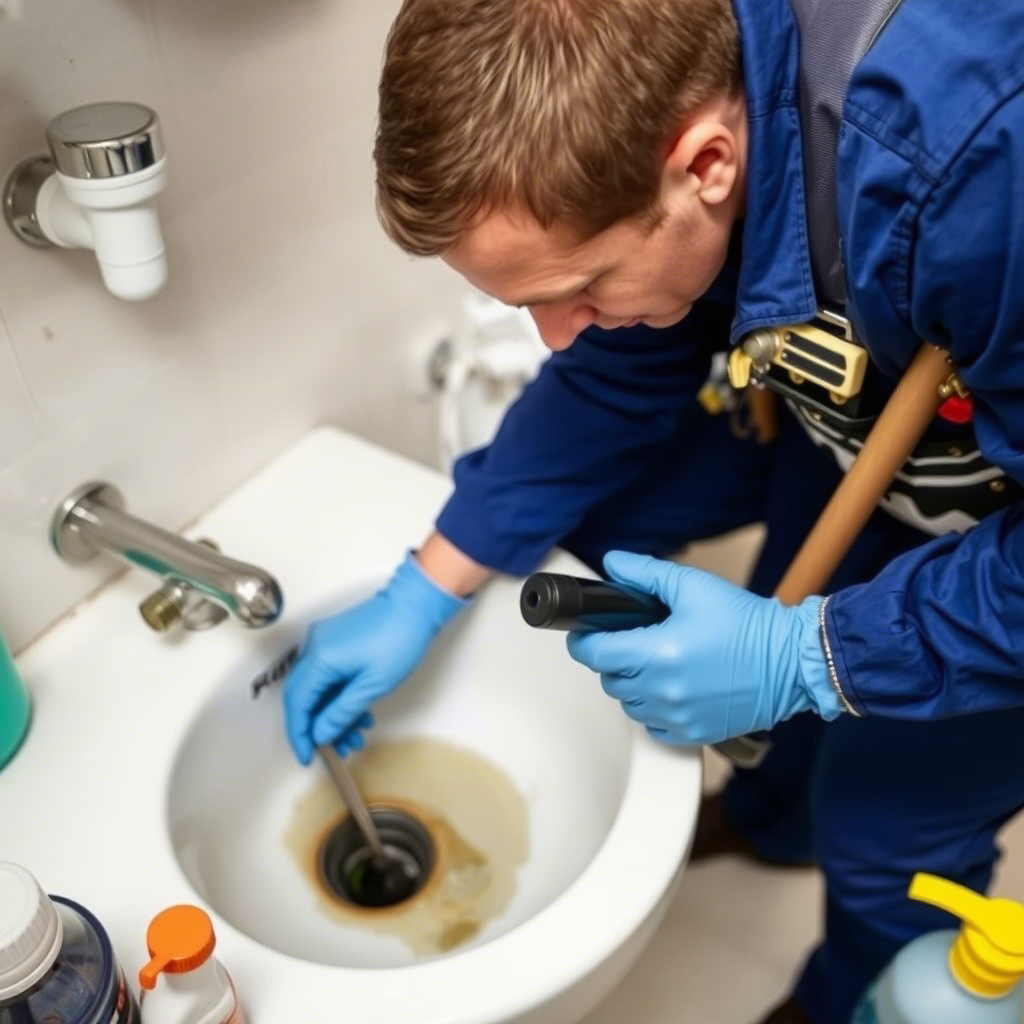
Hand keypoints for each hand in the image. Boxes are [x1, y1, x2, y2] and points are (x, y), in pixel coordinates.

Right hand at [283, 552, 468, 762]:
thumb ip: (342, 712)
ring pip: (319, 688)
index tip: (307, 755)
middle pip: (303, 697)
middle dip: (317, 727)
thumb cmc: (400, 638)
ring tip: (355, 737)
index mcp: (319, 658)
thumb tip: (322, 733)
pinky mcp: (336, 641)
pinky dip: (340, 697)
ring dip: (333, 714)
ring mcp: (325, 642)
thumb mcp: (373, 685)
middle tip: (332, 751)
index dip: (300, 734)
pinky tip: (359, 714)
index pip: (297, 704)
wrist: (416, 605)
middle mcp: (315, 648)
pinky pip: (329, 675)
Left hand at [565, 551, 840, 746]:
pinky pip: (652, 727)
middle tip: (631, 640)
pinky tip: (671, 688)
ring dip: (632, 684)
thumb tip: (614, 564)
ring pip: (629, 704)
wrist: (793, 661)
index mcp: (658, 654)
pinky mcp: (694, 733)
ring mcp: (677, 717)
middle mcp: (663, 691)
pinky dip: (653, 709)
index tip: (588, 632)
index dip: (584, 640)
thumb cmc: (748, 625)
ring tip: (655, 663)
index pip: (594, 654)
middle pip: (609, 679)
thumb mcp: (694, 588)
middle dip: (613, 658)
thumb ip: (646, 574)